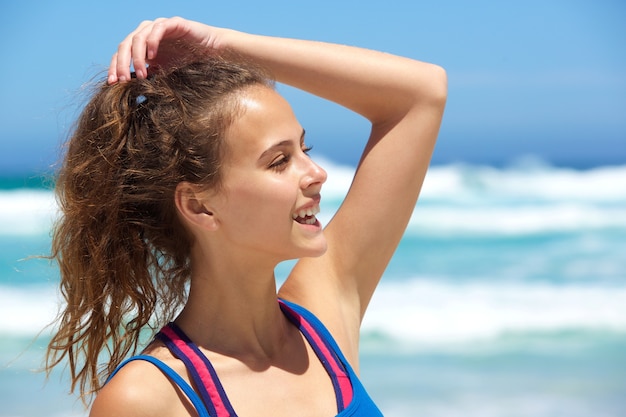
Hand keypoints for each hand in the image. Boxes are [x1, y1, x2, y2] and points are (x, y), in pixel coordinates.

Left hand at [107, 17, 223, 83]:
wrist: (213, 53)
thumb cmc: (189, 64)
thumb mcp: (164, 73)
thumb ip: (149, 77)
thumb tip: (131, 93)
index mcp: (141, 45)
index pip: (121, 54)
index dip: (115, 67)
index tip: (113, 84)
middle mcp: (147, 33)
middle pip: (125, 45)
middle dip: (122, 64)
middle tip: (124, 81)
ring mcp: (159, 26)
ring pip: (138, 38)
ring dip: (137, 58)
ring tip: (142, 75)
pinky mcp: (173, 23)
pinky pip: (157, 29)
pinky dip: (152, 43)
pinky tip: (152, 58)